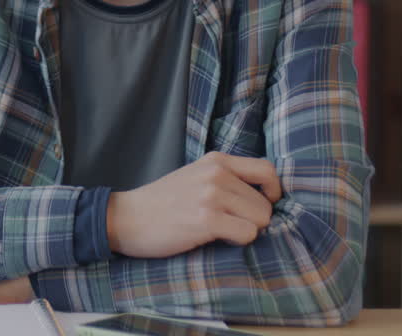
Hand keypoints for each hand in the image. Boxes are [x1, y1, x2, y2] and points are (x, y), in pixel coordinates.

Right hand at [106, 152, 281, 258]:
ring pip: (260, 219)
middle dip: (255, 220)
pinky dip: (238, 241)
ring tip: (220, 232)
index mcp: (216, 161)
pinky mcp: (206, 219)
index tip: (264, 206)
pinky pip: (247, 234)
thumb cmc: (162, 202)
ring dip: (246, 231)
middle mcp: (217, 173)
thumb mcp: (195, 176)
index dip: (274, 192)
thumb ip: (225, 179)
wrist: (127, 217)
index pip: (267, 170)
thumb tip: (262, 197)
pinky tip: (215, 239)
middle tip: (230, 226)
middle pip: (266, 203)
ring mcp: (212, 195)